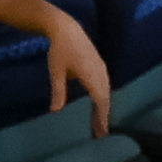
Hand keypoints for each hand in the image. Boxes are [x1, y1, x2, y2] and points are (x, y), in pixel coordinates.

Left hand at [45, 10, 111, 136]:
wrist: (66, 28)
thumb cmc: (59, 50)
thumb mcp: (56, 72)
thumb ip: (58, 92)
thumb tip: (56, 111)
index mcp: (92, 76)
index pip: (101, 101)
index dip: (102, 117)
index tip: (102, 132)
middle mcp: (100, 73)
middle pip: (105, 99)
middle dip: (103, 116)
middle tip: (100, 134)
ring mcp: (101, 68)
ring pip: (106, 92)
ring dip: (103, 107)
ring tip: (99, 122)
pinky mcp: (99, 64)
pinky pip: (104, 85)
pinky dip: (102, 97)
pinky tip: (98, 104)